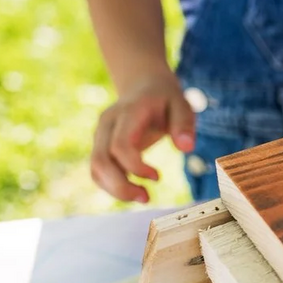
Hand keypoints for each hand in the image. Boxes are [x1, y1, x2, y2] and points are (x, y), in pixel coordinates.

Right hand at [91, 72, 194, 202]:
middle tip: (147, 197)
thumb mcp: (181, 104)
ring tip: (143, 197)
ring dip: (115, 189)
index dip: (135, 167)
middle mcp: (107, 124)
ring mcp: (100, 134)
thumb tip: (187, 148)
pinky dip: (111, 185)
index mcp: (127, 112)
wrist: (143, 85)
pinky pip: (97, 170)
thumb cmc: (165, 98)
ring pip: (96, 168)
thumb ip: (184, 124)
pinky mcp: (100, 145)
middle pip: (101, 161)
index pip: (120, 146)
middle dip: (121, 186)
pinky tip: (133, 190)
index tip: (157, 177)